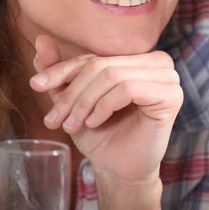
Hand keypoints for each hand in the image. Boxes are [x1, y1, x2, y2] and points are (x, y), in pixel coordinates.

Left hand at [30, 35, 182, 186]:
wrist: (119, 170)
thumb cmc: (102, 134)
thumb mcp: (75, 100)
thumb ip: (61, 70)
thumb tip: (41, 40)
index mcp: (140, 58)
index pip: (96, 56)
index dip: (63, 70)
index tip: (36, 85)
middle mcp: (160, 62)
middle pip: (103, 65)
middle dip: (73, 93)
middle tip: (55, 118)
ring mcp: (169, 77)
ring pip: (114, 76)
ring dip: (85, 102)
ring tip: (73, 124)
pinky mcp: (172, 95)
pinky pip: (128, 89)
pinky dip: (105, 106)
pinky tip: (95, 122)